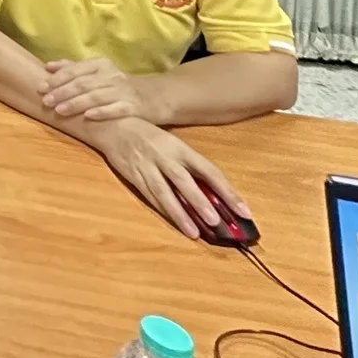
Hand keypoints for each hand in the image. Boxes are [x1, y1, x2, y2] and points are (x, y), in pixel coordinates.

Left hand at [41, 57, 160, 123]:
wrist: (154, 97)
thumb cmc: (118, 86)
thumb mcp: (98, 74)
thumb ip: (74, 69)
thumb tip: (48, 67)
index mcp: (101, 65)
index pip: (76, 69)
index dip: (57, 78)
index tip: (40, 86)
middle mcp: (112, 76)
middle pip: (83, 83)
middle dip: (62, 92)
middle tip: (45, 100)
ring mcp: (123, 91)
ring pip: (96, 96)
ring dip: (76, 103)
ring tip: (59, 110)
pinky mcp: (134, 107)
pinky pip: (116, 109)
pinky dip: (102, 112)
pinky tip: (88, 116)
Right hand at [88, 120, 247, 238]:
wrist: (113, 125)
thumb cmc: (148, 136)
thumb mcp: (173, 145)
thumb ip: (190, 167)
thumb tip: (213, 195)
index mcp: (180, 148)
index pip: (209, 171)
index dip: (227, 191)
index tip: (244, 210)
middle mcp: (165, 157)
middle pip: (185, 182)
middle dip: (201, 203)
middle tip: (217, 222)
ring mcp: (148, 166)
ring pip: (166, 192)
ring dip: (180, 214)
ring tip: (195, 233)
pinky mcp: (134, 175)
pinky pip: (150, 196)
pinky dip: (163, 210)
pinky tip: (175, 222)